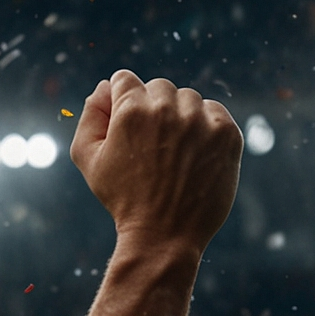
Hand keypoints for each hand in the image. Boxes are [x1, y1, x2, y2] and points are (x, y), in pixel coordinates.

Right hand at [70, 70, 242, 256]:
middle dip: (152, 109)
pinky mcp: (226, 132)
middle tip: (150, 148)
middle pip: (158, 87)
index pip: (125, 80)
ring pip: (188, 98)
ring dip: (180, 118)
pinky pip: (214, 112)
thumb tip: (104, 88)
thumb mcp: (88, 161)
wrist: (164, 235)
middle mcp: (167, 108)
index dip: (121, 102)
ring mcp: (200, 119)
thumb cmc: (123, 199)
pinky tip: (193, 155)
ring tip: (173, 155)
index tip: (128, 127)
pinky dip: (205, 128)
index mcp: (130, 110)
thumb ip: (90, 117)